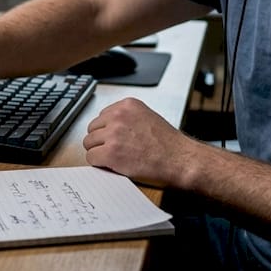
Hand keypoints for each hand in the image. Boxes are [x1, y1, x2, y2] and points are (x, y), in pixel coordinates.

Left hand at [82, 97, 198, 187]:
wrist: (181, 160)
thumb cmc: (169, 144)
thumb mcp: (148, 118)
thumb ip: (127, 118)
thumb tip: (109, 128)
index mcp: (127, 105)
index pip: (102, 116)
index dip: (107, 131)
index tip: (114, 139)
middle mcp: (118, 115)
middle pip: (92, 129)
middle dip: (101, 141)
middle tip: (114, 151)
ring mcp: (113, 133)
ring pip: (89, 143)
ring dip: (99, 152)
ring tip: (115, 159)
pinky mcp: (111, 152)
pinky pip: (91, 158)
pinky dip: (99, 164)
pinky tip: (112, 166)